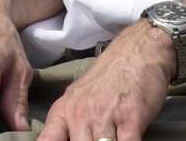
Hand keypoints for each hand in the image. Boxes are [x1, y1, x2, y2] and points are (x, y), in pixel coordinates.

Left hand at [34, 21, 172, 140]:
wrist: (138, 52)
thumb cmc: (108, 79)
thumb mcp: (78, 98)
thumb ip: (69, 124)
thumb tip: (64, 139)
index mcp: (64, 111)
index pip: (47, 140)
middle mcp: (80, 115)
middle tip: (92, 140)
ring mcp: (105, 117)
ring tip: (109, 140)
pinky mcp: (131, 119)